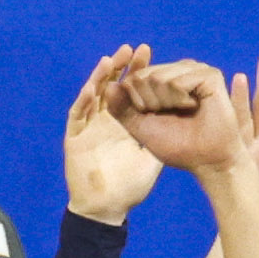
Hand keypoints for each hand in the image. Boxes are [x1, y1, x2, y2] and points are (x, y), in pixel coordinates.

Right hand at [62, 44, 168, 221]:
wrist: (105, 208)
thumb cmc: (129, 186)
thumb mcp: (152, 158)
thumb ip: (163, 136)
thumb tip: (185, 118)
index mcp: (123, 122)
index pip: (131, 90)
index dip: (138, 72)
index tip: (149, 53)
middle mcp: (104, 120)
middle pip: (112, 86)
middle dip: (122, 68)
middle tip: (134, 49)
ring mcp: (87, 128)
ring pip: (92, 95)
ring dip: (100, 78)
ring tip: (111, 60)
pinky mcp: (73, 139)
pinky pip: (77, 116)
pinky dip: (84, 101)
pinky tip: (93, 87)